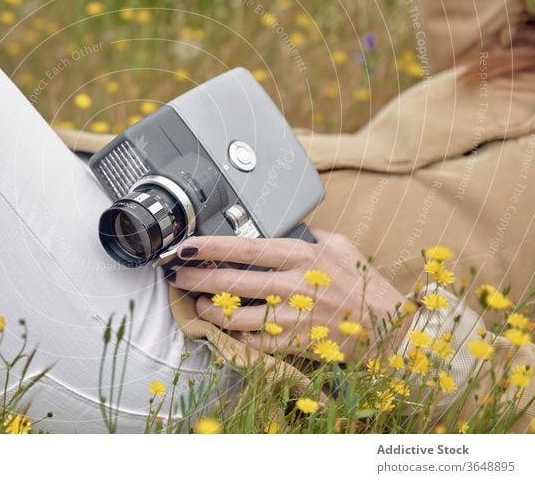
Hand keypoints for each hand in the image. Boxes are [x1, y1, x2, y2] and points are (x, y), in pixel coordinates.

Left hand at [169, 228, 408, 362]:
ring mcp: (293, 316)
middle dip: (195, 278)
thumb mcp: (341, 246)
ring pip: (236, 315)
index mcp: (300, 256)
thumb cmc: (365, 286)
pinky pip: (254, 343)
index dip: (209, 247)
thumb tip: (288, 224)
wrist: (391, 328)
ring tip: (196, 303)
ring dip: (209, 310)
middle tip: (175, 274)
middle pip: (231, 282)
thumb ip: (310, 234)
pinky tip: (225, 329)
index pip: (244, 248)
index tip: (186, 244)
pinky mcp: (296, 343)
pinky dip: (235, 336)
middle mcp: (292, 284)